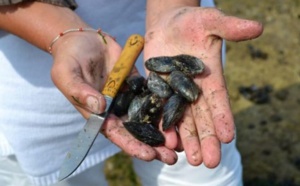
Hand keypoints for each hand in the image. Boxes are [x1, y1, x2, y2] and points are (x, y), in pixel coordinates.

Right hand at [51, 32, 177, 163]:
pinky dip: (165, 105)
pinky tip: (180, 113)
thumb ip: (80, 91)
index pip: (116, 134)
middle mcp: (115, 109)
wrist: (83, 39)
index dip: (132, 145)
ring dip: (163, 129)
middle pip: (136, 130)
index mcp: (98, 113)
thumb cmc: (69, 59)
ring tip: (180, 141)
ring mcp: (128, 96)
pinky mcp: (137, 83)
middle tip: (171, 158)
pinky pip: (152, 94)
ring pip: (148, 116)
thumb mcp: (66, 74)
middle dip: (153, 145)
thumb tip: (100, 107)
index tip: (149, 154)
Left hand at [144, 7, 262, 166]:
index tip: (228, 137)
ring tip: (190, 159)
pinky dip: (162, 126)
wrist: (167, 25)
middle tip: (209, 162)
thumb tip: (258, 28)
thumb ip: (230, 28)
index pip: (219, 101)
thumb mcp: (210, 21)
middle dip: (206, 139)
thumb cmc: (192, 21)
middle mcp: (194, 90)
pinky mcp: (157, 91)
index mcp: (210, 78)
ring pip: (182, 120)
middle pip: (201, 118)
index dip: (223, 118)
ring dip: (186, 140)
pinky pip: (159, 111)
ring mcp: (174, 92)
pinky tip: (165, 142)